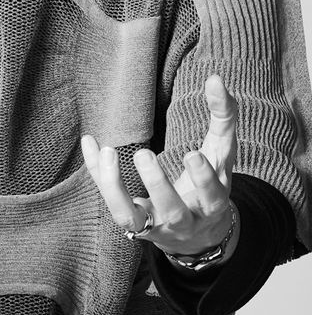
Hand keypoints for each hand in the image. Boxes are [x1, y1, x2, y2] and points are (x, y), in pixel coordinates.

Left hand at [81, 75, 237, 258]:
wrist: (197, 235)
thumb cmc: (210, 181)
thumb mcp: (221, 152)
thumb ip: (223, 116)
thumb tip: (215, 79)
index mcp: (212, 203)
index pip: (213, 194)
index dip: (204, 178)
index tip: (193, 153)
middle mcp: (185, 220)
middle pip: (173, 211)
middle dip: (158, 185)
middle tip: (142, 154)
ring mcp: (155, 225)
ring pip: (134, 218)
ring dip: (117, 188)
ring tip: (111, 151)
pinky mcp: (132, 224)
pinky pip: (111, 202)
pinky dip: (98, 176)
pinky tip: (91, 143)